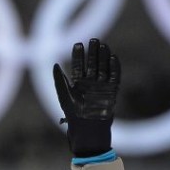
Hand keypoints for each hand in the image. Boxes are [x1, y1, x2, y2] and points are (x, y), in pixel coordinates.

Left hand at [52, 38, 120, 156]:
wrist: (88, 130)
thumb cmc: (73, 115)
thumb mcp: (63, 95)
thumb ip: (59, 80)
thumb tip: (54, 64)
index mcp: (77, 84)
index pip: (78, 65)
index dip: (78, 55)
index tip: (78, 43)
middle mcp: (90, 84)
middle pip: (92, 64)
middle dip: (92, 52)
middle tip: (93, 39)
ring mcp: (101, 87)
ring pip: (103, 68)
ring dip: (103, 57)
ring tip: (103, 45)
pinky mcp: (112, 92)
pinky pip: (114, 77)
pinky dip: (114, 67)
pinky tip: (113, 57)